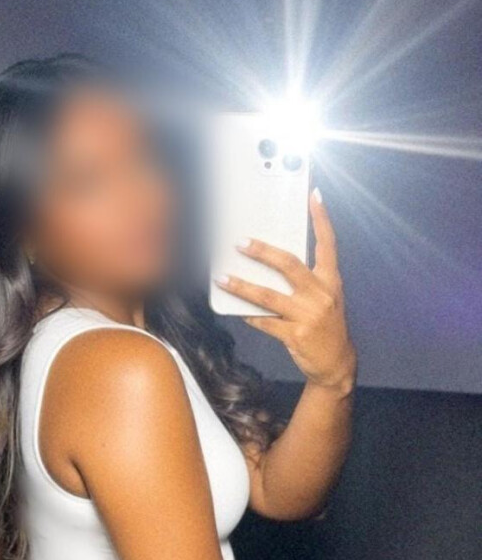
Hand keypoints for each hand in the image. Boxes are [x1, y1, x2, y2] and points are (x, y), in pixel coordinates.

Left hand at [215, 189, 356, 394]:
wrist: (336, 363)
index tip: (312, 196)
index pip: (328, 244)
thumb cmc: (325, 325)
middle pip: (289, 265)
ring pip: (268, 296)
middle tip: (240, 242)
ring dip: (242, 286)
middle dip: (263, 251)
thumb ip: (303, 282)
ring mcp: (309, 316)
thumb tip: (268, 264)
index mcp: (330, 281)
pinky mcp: (296, 335)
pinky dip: (249, 315)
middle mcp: (322, 295)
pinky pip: (265, 322)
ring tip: (223, 278)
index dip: (321, 219)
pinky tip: (236, 309)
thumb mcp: (323, 299)